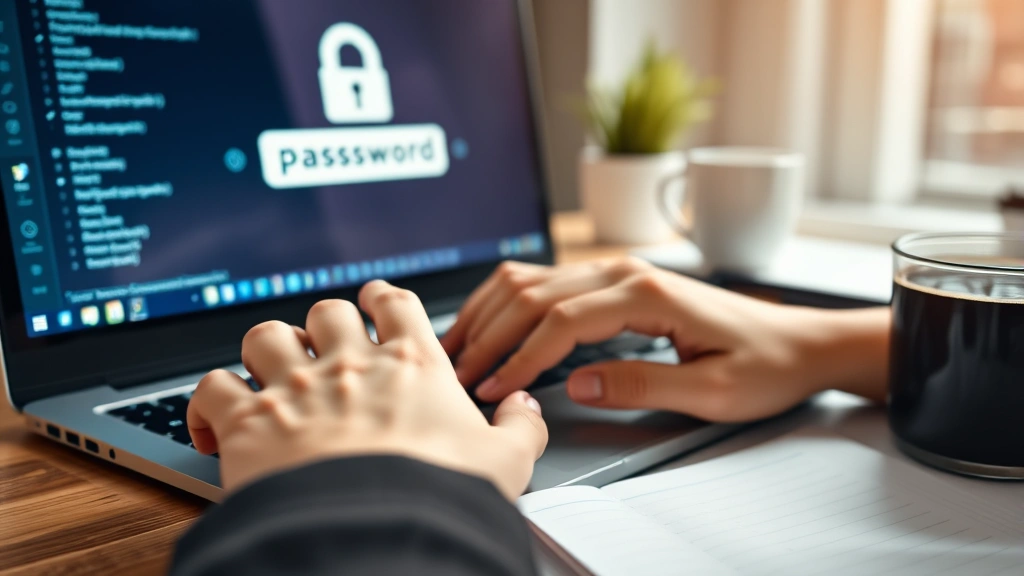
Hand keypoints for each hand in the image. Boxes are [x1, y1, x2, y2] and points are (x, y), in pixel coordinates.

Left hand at [187, 280, 547, 497]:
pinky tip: (213, 421)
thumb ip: (520, 429)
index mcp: (411, 365)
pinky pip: (210, 387)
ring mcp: (295, 389)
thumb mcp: (505, 463)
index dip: (383, 299)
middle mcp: (349, 365)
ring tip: (269, 370)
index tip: (376, 303)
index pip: (394, 303)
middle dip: (324, 324)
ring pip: (265, 335)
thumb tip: (527, 408)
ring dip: (266, 349)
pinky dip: (207, 401)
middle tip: (324, 344)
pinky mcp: (247, 422)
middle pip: (326, 311)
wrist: (377, 531)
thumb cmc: (441, 496)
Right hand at [442, 258, 888, 420]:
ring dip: (492, 312)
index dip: (520, 357)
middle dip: (491, 335)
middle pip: (535, 293)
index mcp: (647, 294)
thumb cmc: (764, 365)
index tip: (494, 388)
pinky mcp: (615, 281)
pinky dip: (511, 302)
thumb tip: (576, 384)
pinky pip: (548, 281)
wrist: (797, 342)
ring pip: (533, 278)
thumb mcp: (713, 391)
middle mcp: (625, 272)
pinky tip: (493, 323)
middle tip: (461, 374)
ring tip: (460, 348)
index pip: (562, 321)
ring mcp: (617, 272)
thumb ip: (643, 385)